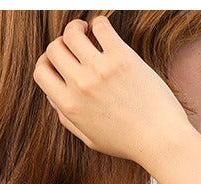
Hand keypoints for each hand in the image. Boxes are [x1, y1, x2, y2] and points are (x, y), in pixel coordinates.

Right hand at [33, 15, 193, 170]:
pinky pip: (100, 26)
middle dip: (62, 44)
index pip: (41, 72)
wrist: (159, 140)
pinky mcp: (121, 58)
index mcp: (69, 106)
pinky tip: (106, 33)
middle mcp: (80, 86)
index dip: (47, 62)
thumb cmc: (127, 142)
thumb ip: (68, 120)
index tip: (60, 62)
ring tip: (88, 32)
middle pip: (54, 49)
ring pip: (72, 33)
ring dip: (77, 28)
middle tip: (76, 46)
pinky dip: (99, 24)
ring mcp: (100, 70)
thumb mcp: (90, 139)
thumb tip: (54, 99)